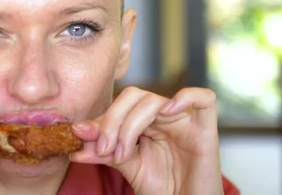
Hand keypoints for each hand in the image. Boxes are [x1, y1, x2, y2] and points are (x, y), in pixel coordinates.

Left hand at [71, 87, 222, 194]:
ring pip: (156, 101)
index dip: (101, 119)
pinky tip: (166, 112)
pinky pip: (204, 99)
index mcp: (146, 120)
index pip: (121, 103)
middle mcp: (165, 117)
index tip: (81, 139)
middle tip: (103, 149)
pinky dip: (186, 97)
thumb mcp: (125, 166)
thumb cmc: (161, 188)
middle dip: (112, 121)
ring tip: (123, 154)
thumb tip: (74, 145)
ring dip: (131, 125)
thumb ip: (102, 152)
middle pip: (135, 96)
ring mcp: (185, 122)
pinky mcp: (206, 131)